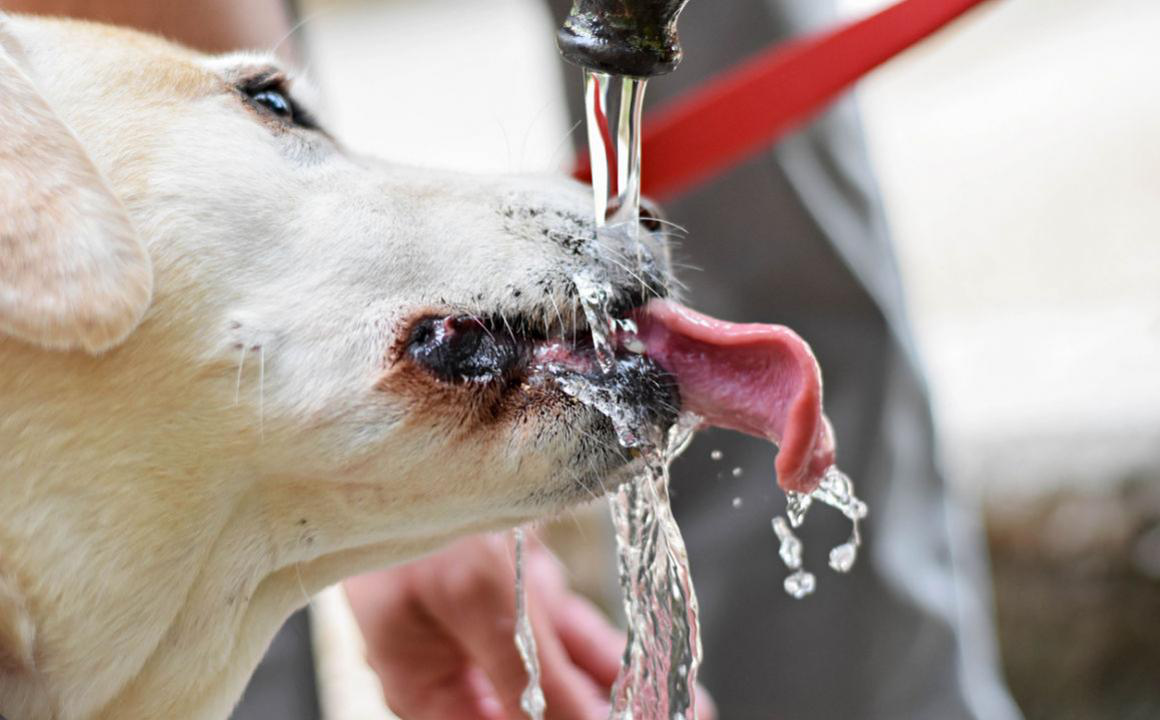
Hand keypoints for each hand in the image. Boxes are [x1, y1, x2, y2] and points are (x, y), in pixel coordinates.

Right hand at [344, 531, 715, 719]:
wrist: (402, 424)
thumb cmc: (414, 504)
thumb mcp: (476, 597)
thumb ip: (534, 678)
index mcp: (425, 686)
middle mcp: (455, 665)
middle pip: (538, 713)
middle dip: (601, 716)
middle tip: (677, 717)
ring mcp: (484, 625)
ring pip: (560, 678)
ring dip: (617, 693)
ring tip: (685, 706)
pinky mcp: (511, 588)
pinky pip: (563, 635)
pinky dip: (605, 653)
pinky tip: (652, 668)